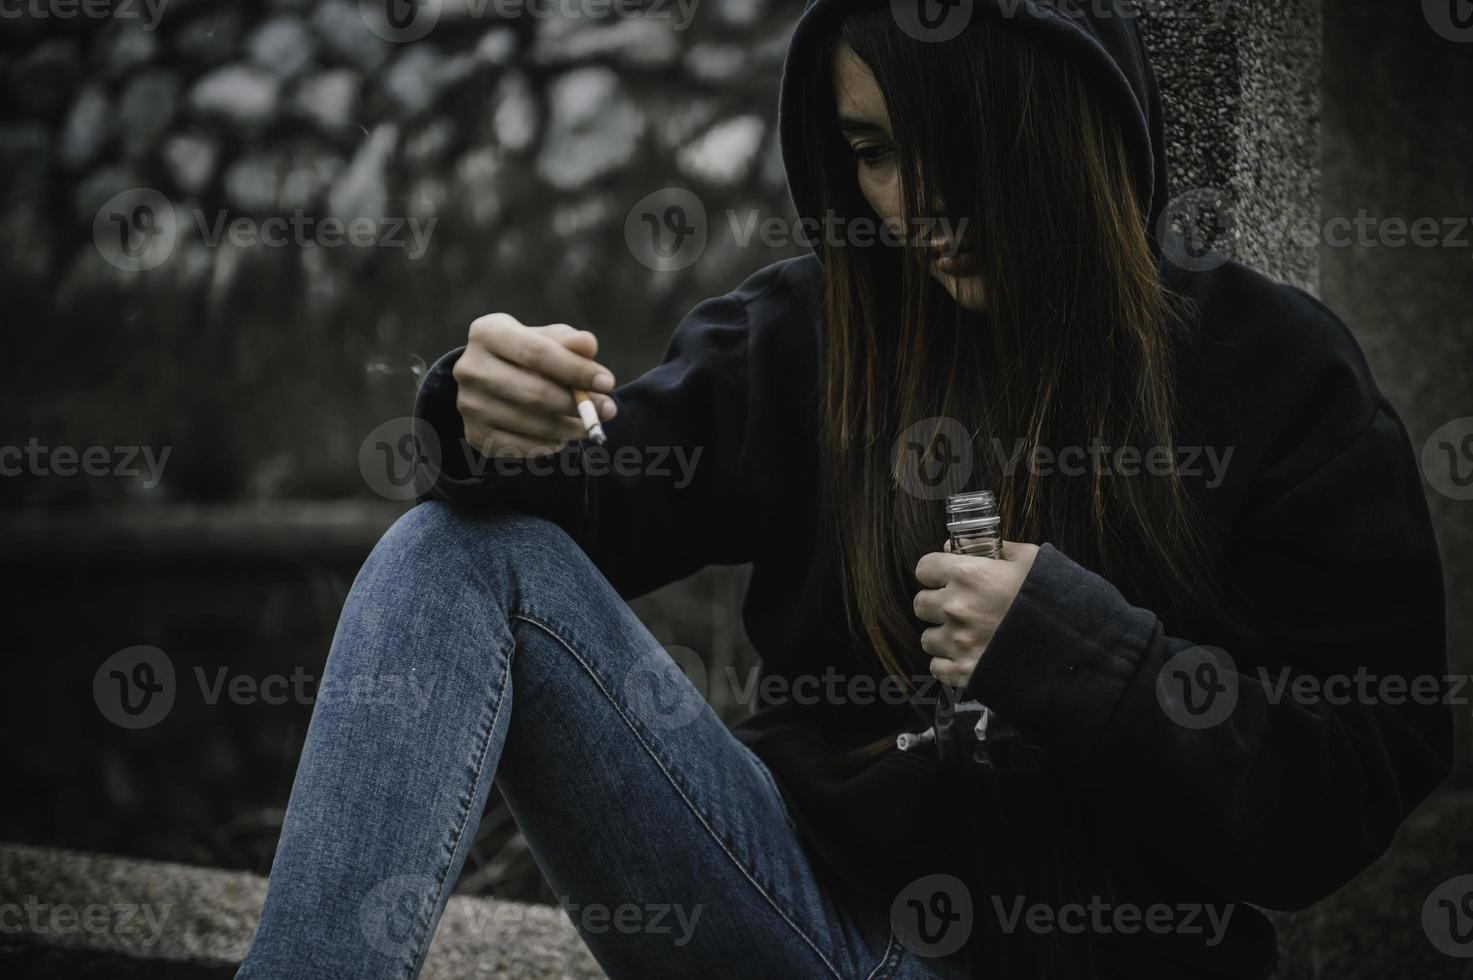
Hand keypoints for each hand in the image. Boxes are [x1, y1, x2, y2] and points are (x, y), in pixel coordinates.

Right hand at [452, 313, 618, 457]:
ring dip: (569, 428)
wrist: (489, 380)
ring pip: (531, 423)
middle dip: (578, 404)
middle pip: (534, 393)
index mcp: (487, 333)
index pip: (537, 353)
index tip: (608, 382)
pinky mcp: (474, 434)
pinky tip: (563, 436)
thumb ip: (568, 340)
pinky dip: (550, 444)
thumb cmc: (528, 354)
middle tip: (608, 410)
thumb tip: (588, 345)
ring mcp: (468, 404)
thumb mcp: (547, 339)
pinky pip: (522, 446)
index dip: (576, 370)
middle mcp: (469, 368)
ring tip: (588, 424)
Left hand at [912, 540, 1040, 686]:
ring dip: (942, 636)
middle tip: (957, 607)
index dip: (935, 572)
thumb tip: (959, 544)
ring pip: (927, 638)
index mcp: (968, 575)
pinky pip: (937, 667)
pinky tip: (967, 657)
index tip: (946, 577)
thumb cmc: (1052, 597)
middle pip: (920, 604)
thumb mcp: (1029, 559)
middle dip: (936, 604)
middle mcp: (955, 608)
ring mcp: (958, 642)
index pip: (924, 568)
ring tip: (965, 635)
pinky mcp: (965, 672)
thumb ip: (992, 548)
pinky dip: (948, 663)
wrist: (1073, 646)